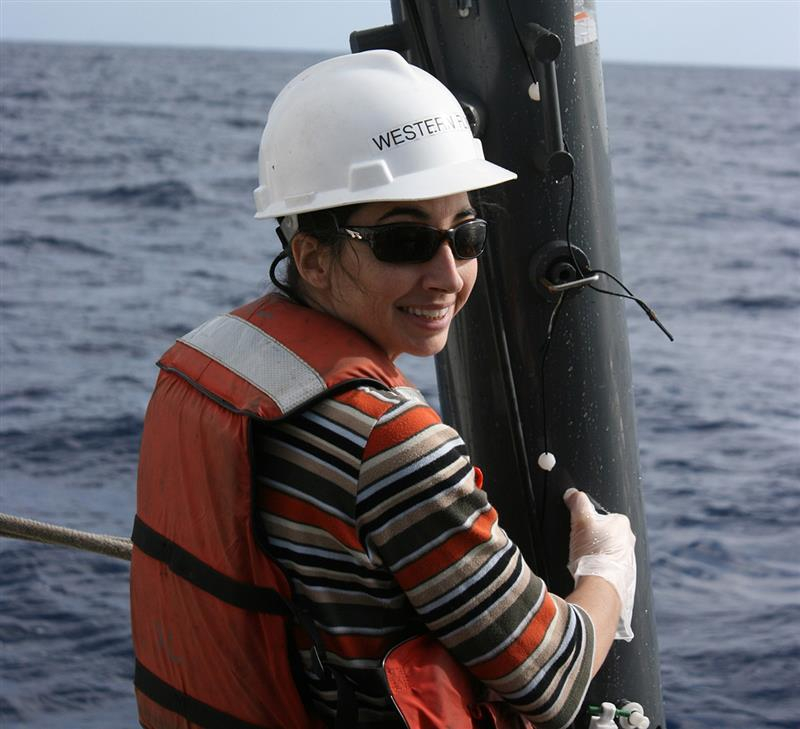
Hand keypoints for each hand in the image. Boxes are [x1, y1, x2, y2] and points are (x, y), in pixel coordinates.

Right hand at [563, 488, 636, 640]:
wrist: (601, 586)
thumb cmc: (593, 553)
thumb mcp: (581, 519)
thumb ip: (578, 502)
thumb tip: (573, 494)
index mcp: (622, 524)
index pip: (602, 516)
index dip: (587, 522)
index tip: (579, 530)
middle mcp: (630, 540)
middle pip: (605, 534)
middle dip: (593, 539)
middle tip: (580, 546)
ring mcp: (629, 559)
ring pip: (608, 551)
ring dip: (597, 554)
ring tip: (585, 561)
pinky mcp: (625, 575)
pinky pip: (610, 566)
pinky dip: (601, 568)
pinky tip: (591, 572)